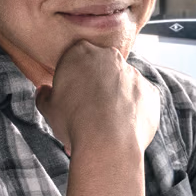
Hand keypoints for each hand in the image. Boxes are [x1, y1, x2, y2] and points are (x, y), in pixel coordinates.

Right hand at [35, 41, 160, 158]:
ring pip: (123, 85)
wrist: (107, 143)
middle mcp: (110, 56)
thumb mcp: (49, 110)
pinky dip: (134, 111)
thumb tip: (44, 92)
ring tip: (107, 126)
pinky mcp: (151, 92)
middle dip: (97, 86)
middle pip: (102, 69)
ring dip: (117, 99)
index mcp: (81, 52)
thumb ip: (44, 96)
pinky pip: (141, 100)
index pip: (76, 58)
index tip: (71, 96)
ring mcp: (134, 73)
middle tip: (89, 111)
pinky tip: (124, 128)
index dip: (73, 78)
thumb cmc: (74, 123)